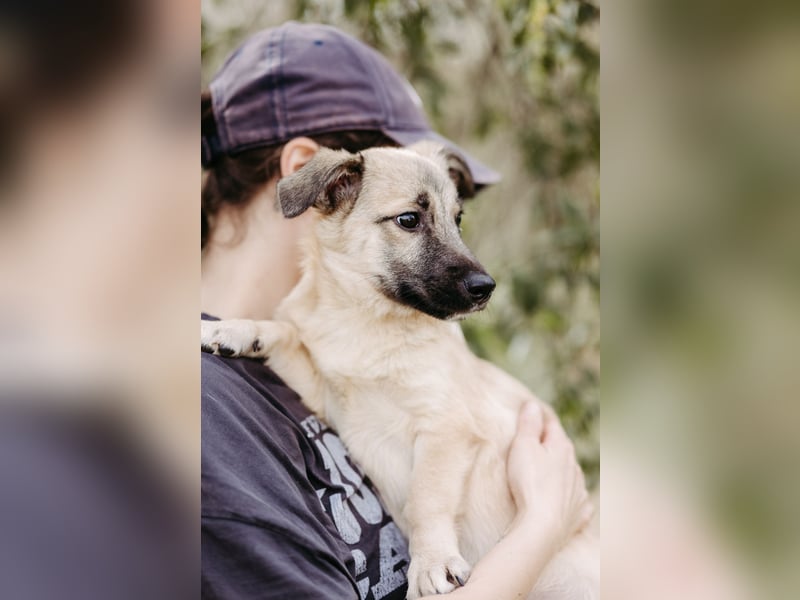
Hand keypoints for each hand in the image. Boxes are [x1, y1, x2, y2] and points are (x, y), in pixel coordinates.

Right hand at [507, 402, 592, 548]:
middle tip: (535, 444)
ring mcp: (579, 491)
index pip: (551, 425)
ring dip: (560, 471)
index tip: (531, 415)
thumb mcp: (522, 447)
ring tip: (547, 473)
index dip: (540, 419)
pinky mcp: (579, 513)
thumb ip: (529, 424)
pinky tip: (566, 501)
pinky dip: (570, 498)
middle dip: (551, 446)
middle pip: (562, 449)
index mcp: (561, 447)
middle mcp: (575, 466)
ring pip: (571, 474)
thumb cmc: (529, 482)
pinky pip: (577, 501)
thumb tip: (533, 405)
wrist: (542, 527)